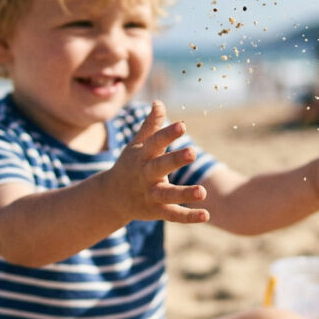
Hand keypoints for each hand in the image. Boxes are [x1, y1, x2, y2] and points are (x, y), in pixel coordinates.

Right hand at [107, 101, 209, 224]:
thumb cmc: (130, 165)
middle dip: (175, 160)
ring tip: (203, 191)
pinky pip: (173, 215)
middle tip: (193, 152)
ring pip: (168, 195)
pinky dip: (189, 216)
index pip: (155, 142)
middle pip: (160, 167)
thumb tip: (159, 102)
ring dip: (184, 193)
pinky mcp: (156, 211)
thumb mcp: (137, 145)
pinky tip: (206, 215)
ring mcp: (150, 194)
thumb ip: (150, 125)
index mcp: (143, 156)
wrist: (112, 197)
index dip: (168, 133)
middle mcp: (145, 175)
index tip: (182, 125)